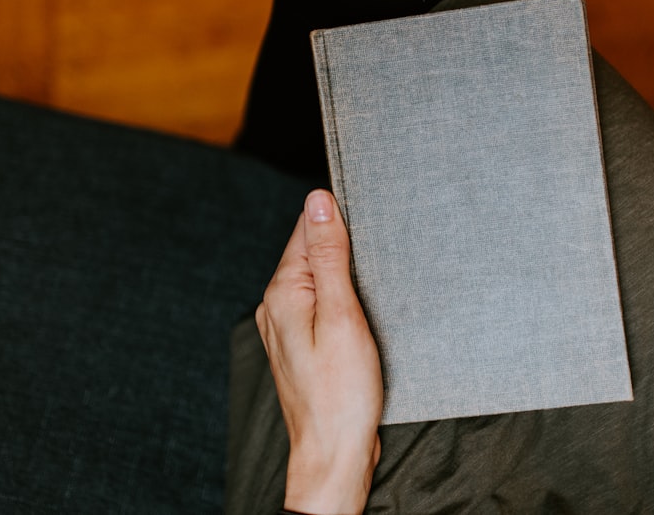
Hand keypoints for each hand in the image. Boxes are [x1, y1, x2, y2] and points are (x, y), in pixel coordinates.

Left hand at [256, 189, 382, 514]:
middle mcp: (275, 305)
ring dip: (345, 274)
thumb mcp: (342, 315)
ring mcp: (284, 325)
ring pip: (317, 278)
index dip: (339, 219)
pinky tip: (361, 310)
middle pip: (311, 252)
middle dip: (344, 247)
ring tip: (371, 287)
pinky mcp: (300, 342)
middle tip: (378, 257)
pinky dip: (341, 298)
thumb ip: (330, 257)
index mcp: (283, 292)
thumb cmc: (342, 392)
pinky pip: (319, 303)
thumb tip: (318, 202)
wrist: (333, 451)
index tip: (370, 220)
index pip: (307, 229)